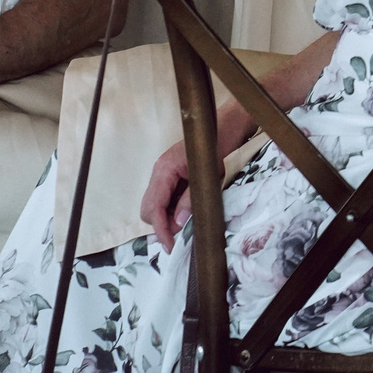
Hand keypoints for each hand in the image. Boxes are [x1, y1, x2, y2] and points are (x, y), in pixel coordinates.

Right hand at [141, 98, 251, 248]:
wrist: (225, 127)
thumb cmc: (216, 147)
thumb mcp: (206, 177)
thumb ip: (190, 200)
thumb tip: (179, 224)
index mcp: (164, 170)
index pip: (153, 207)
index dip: (161, 229)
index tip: (171, 245)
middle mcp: (159, 172)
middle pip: (148, 209)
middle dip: (161, 225)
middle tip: (182, 233)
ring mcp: (162, 174)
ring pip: (154, 206)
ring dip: (168, 219)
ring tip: (188, 222)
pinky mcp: (170, 176)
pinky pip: (164, 199)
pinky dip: (172, 210)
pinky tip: (187, 211)